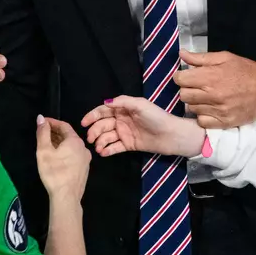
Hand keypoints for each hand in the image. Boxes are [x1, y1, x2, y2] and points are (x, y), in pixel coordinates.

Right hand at [35, 116, 89, 202]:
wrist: (66, 197)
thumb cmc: (54, 172)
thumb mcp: (44, 151)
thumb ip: (42, 133)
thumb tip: (41, 118)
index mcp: (75, 141)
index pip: (64, 125)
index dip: (52, 122)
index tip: (42, 122)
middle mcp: (83, 148)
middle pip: (68, 135)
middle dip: (55, 132)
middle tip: (42, 133)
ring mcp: (85, 160)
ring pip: (71, 146)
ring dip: (60, 143)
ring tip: (47, 144)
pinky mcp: (83, 170)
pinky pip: (74, 155)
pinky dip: (65, 152)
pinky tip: (56, 158)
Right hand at [81, 96, 205, 157]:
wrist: (172, 135)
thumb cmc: (157, 117)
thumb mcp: (140, 105)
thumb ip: (122, 102)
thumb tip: (105, 103)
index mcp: (124, 109)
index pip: (104, 111)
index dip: (92, 116)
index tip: (83, 123)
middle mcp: (122, 120)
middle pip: (103, 125)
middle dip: (94, 131)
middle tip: (90, 139)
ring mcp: (125, 133)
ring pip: (107, 137)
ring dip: (100, 141)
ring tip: (98, 148)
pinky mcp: (129, 145)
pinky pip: (115, 147)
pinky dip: (107, 150)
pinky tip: (103, 153)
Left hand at [173, 50, 255, 128]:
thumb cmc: (246, 70)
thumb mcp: (224, 57)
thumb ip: (201, 57)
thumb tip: (181, 54)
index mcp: (211, 76)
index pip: (180, 80)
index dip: (181, 77)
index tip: (186, 76)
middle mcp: (213, 95)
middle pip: (183, 95)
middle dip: (187, 89)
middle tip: (197, 87)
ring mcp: (219, 110)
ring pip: (191, 109)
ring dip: (195, 103)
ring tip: (205, 97)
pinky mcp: (225, 122)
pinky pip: (202, 122)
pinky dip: (203, 116)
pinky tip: (210, 109)